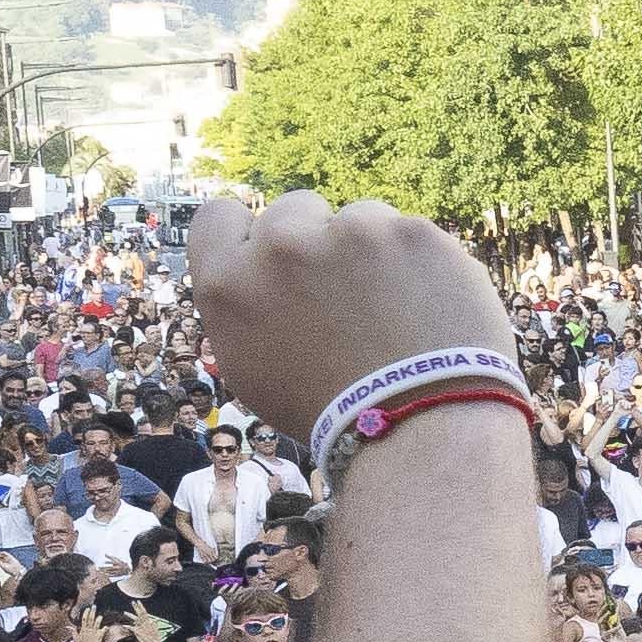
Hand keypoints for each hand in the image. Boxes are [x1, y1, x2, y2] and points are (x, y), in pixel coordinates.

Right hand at [190, 198, 521, 459]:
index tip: (273, 259)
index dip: (247, 236)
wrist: (419, 431)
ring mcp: (351, 232)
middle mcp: (282, 246)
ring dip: (369, 251)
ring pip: (357, 219)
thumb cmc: (330, 412)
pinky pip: (408, 234)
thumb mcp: (252, 368)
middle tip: (341, 295)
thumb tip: (254, 269)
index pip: (216, 217)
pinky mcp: (412, 233)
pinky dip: (417, 264)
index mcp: (229, 283)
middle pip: (292, 210)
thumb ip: (245, 305)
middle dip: (313, 240)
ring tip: (390, 312)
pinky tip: (425, 308)